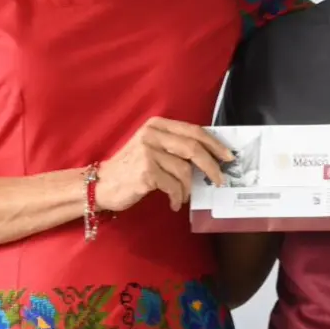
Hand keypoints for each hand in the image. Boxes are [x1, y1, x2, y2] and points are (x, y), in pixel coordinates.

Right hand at [96, 117, 233, 212]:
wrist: (101, 185)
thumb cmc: (131, 169)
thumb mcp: (152, 148)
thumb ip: (176, 146)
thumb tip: (211, 157)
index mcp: (157, 125)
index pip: (194, 131)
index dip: (214, 144)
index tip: (228, 156)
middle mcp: (152, 135)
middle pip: (193, 148)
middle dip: (211, 166)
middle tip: (220, 180)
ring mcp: (148, 152)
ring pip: (184, 170)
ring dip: (189, 188)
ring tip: (184, 196)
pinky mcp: (145, 172)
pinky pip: (173, 186)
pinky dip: (177, 197)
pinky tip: (174, 203)